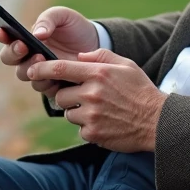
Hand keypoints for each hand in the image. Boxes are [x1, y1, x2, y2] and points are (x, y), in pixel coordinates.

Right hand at [0, 6, 98, 100]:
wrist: (94, 44)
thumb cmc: (74, 27)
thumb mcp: (63, 16)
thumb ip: (48, 20)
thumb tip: (37, 34)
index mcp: (25, 36)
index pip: (5, 36)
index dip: (1, 35)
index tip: (2, 32)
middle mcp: (26, 55)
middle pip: (8, 58)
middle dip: (13, 52)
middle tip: (23, 46)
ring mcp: (37, 70)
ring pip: (23, 74)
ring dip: (29, 67)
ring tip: (41, 58)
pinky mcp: (51, 84)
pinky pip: (42, 87)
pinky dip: (45, 81)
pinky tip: (54, 75)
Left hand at [28, 49, 166, 152]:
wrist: (158, 122)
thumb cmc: (141, 91)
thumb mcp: (125, 65)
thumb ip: (100, 55)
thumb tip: (78, 55)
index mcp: (97, 73)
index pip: (60, 68)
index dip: (41, 69)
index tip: (32, 70)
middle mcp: (91, 93)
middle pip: (60, 95)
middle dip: (67, 96)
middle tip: (83, 96)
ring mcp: (91, 115)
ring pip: (68, 113)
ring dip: (77, 112)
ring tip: (99, 110)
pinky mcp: (93, 133)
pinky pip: (79, 129)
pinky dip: (88, 127)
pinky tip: (105, 122)